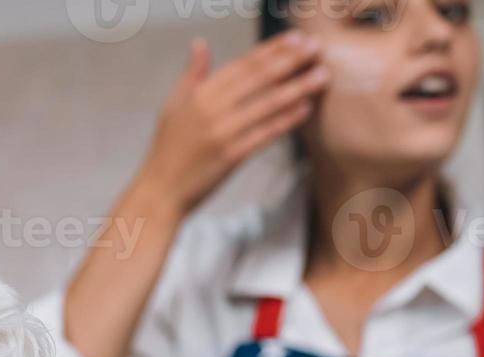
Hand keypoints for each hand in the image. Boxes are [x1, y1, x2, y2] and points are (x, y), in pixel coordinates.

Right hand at [140, 32, 328, 216]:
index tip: (295, 38)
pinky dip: (287, 119)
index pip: (242, 65)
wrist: (161, 191)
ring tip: (322, 75)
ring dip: (298, 87)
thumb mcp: (173, 106)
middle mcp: (211, 109)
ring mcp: (222, 132)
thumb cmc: (167, 150)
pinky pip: (265, 133)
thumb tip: (199, 43)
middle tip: (317, 48)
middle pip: (258, 79)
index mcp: (199, 94)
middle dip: (290, 61)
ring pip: (267, 104)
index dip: (271, 50)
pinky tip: (306, 107)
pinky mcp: (232, 156)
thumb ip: (191, 74)